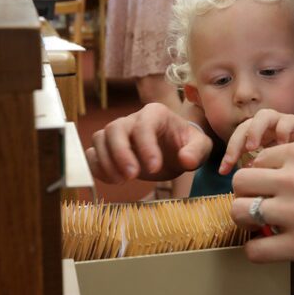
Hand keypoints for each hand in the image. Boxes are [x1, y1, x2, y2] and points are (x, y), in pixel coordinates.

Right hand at [87, 103, 212, 182]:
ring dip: (107, 162)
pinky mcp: (108, 148)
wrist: (175, 150)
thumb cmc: (187, 144)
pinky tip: (112, 179)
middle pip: (115, 129)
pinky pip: (92, 153)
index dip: (146, 146)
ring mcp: (117, 132)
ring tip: (122, 181)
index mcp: (155, 113)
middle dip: (121, 154)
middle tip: (132, 176)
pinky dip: (96, 166)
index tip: (154, 168)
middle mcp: (132, 119)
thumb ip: (196, 151)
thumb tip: (186, 160)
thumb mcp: (201, 146)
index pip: (143, 125)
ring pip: (100, 139)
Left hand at [220, 109, 293, 173]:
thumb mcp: (276, 173)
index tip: (223, 172)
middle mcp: (267, 129)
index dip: (228, 155)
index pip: (237, 142)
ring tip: (252, 147)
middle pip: (244, 127)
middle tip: (232, 160)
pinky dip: (282, 130)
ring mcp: (281, 123)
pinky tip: (283, 146)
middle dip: (236, 142)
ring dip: (254, 130)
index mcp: (259, 139)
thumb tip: (244, 195)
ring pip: (262, 116)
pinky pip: (287, 121)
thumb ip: (261, 178)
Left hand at [231, 141, 293, 269]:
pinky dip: (257, 250)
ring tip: (264, 229)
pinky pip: (255, 250)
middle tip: (259, 208)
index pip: (256, 160)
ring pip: (239, 213)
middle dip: (244, 196)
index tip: (270, 190)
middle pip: (239, 183)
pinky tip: (271, 248)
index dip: (260, 177)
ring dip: (247, 223)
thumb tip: (265, 177)